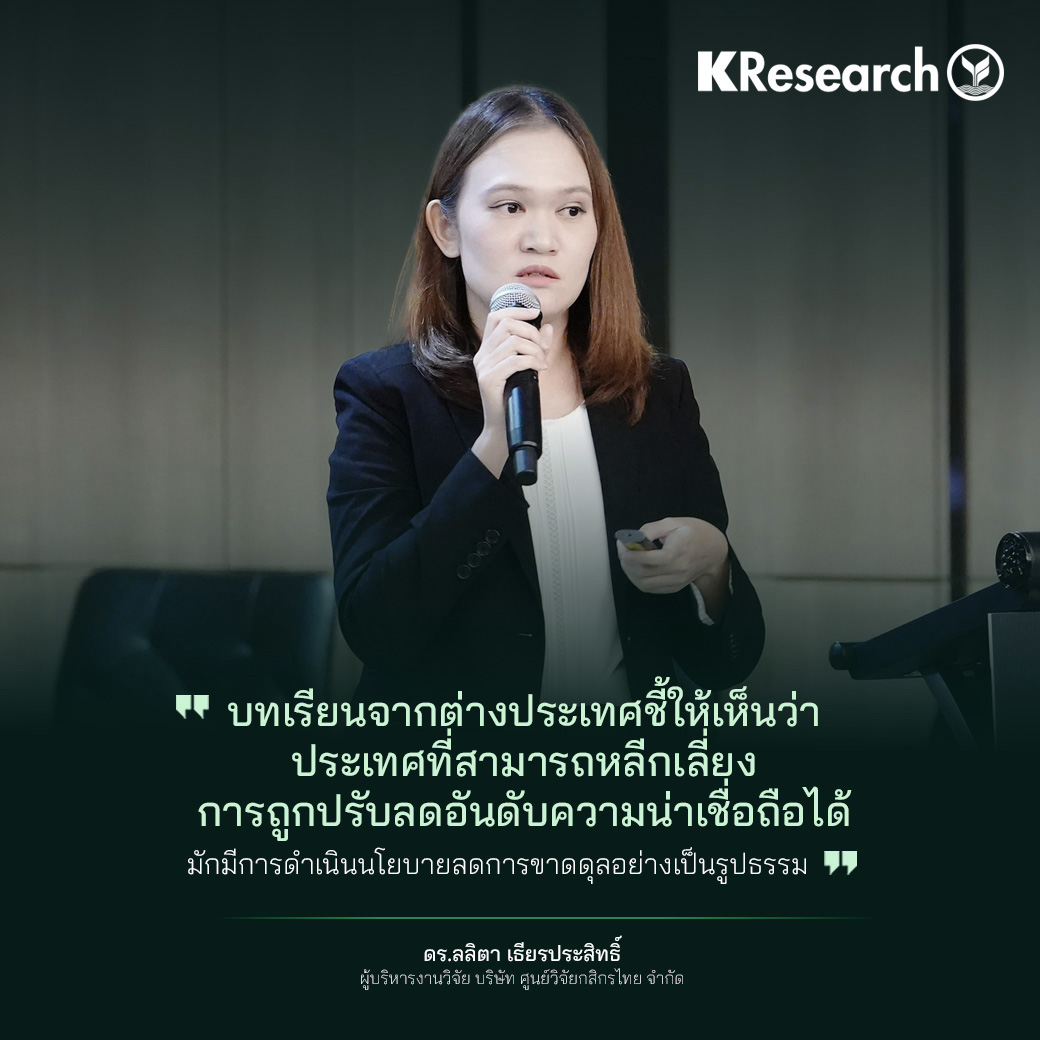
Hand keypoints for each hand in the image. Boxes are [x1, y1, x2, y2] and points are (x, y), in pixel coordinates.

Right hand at [471, 307, 552, 475]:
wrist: (502, 428)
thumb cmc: (514, 398)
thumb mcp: (527, 368)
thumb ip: (535, 347)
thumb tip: (548, 328)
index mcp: (487, 350)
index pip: (496, 317)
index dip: (517, 311)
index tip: (536, 313)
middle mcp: (482, 355)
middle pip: (506, 325)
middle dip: (531, 332)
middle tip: (542, 349)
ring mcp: (483, 367)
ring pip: (512, 342)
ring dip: (534, 349)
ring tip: (541, 362)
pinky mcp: (488, 379)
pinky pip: (514, 361)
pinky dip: (531, 361)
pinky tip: (539, 368)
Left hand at [617, 517, 729, 609]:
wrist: (714, 550)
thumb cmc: (695, 533)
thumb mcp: (674, 522)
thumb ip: (651, 529)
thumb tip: (633, 537)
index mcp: (678, 552)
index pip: (650, 560)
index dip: (632, 555)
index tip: (623, 546)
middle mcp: (678, 570)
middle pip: (644, 574)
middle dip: (627, 563)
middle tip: (623, 550)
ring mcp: (676, 581)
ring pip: (645, 585)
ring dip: (631, 573)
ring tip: (628, 559)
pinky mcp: (674, 587)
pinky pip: (651, 589)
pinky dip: (639, 580)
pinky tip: (637, 568)